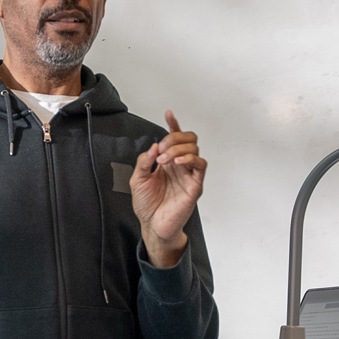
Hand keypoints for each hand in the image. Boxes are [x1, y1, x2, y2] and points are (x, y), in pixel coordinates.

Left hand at [130, 111, 206, 267]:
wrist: (152, 225)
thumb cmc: (147, 205)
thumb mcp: (137, 179)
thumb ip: (144, 161)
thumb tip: (154, 146)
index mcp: (168, 162)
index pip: (174, 139)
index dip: (173, 125)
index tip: (168, 113)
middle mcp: (180, 166)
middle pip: (188, 139)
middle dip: (174, 138)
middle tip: (161, 150)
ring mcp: (189, 175)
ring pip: (194, 149)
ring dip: (178, 149)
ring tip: (164, 160)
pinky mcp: (195, 185)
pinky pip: (200, 166)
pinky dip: (190, 159)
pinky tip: (177, 163)